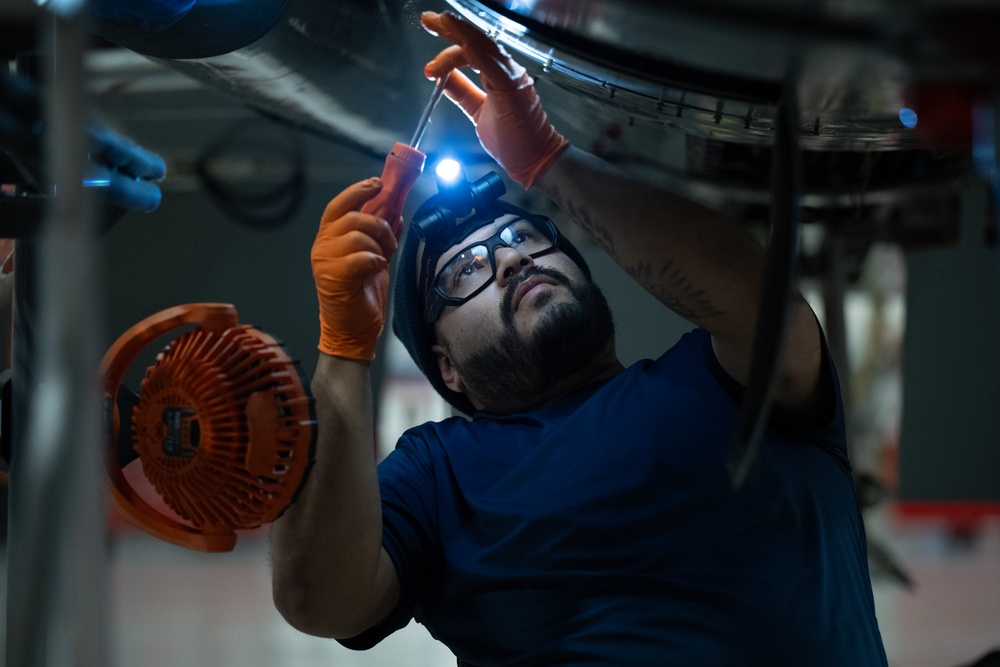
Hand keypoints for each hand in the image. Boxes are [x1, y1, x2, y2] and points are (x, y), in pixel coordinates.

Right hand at [311, 178, 399, 359]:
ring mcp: (325, 261)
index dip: (358, 191)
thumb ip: (381, 235)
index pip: (339, 205)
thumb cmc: (360, 294)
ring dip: (379, 245)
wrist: (354, 329)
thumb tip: (396, 213)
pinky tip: (377, 270)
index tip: (378, 183)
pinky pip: (360, 257)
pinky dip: (375, 260)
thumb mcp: (375, 258)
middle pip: (352, 218)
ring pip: (357, 235)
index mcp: (329, 237)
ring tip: (383, 259)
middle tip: (390, 241)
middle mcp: (322, 246)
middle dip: (379, 226)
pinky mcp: (334, 277)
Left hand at [421, 11, 567, 188]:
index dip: (449, 48)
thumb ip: (462, 93)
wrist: (535, 160)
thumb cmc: (514, 141)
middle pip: (476, 41)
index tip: (429, 63)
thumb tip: (443, 79)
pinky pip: (490, 62)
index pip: (471, 51)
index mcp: (498, 76)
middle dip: (450, 28)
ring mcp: (511, 76)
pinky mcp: (512, 86)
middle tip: (428, 19)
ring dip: (459, 32)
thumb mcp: (478, 112)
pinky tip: (460, 41)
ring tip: (439, 22)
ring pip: (482, 45)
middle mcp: (506, 71)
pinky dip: (473, 49)